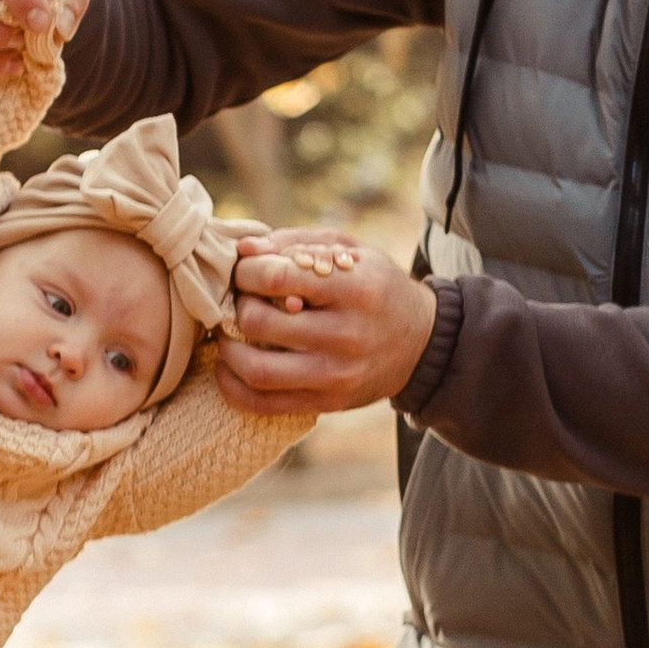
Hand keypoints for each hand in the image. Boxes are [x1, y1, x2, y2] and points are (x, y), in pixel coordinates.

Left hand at [218, 230, 436, 416]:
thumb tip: (242, 250)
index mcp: (355, 288)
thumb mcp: (349, 251)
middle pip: (259, 322)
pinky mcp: (327, 404)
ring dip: (228, 349)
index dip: (247, 272)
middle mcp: (347, 335)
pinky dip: (232, 387)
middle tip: (241, 301)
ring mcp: (336, 375)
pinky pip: (263, 404)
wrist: (420, 342)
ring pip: (256, 370)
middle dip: (237, 306)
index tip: (246, 271)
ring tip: (229, 334)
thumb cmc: (375, 286)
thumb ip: (295, 243)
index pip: (277, 277)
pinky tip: (229, 368)